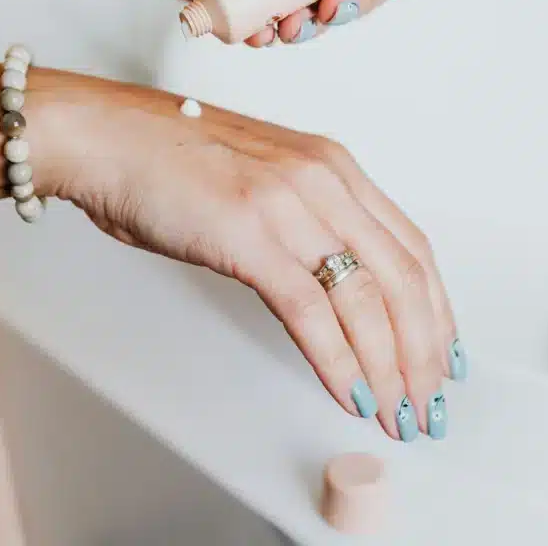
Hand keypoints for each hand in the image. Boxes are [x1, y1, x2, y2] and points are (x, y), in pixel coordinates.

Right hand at [50, 77, 458, 440]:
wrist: (107, 137)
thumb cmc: (166, 158)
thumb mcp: (259, 179)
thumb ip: (301, 219)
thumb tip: (329, 286)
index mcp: (330, 164)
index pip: (410, 246)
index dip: (435, 309)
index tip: (440, 353)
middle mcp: (323, 178)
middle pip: (404, 278)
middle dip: (424, 351)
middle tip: (426, 401)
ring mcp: (289, 203)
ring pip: (368, 300)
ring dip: (389, 368)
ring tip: (394, 411)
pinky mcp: (250, 234)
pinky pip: (313, 312)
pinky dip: (339, 362)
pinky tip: (348, 392)